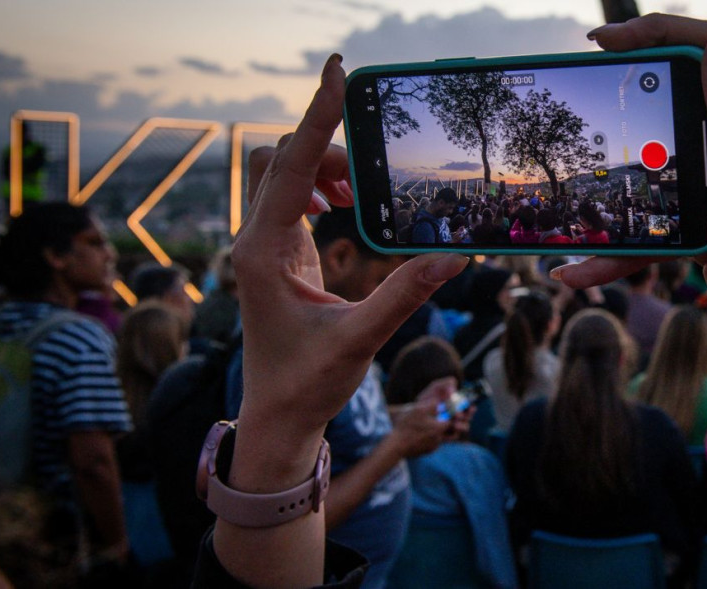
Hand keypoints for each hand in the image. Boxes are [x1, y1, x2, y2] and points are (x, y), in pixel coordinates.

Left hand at [228, 54, 467, 485]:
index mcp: (263, 254)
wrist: (277, 415)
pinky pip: (290, 198)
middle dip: (326, 150)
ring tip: (359, 194)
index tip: (337, 73)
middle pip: (280, 160)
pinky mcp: (274, 254)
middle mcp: (254, 242)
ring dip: (322, 170)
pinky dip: (319, 188)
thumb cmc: (307, 383)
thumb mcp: (359, 339)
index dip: (316, 118)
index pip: (289, 167)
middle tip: (370, 171)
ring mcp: (261, 246)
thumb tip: (452, 256)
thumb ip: (404, 295)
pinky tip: (344, 208)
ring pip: (282, 175)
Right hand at [555, 15, 706, 423]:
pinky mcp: (705, 229)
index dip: (660, 35)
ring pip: (656, 168)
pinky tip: (578, 269)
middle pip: (679, 100)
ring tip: (572, 194)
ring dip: (614, 185)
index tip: (604, 41)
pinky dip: (617, 247)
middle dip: (629, 96)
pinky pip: (651, 224)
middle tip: (586, 84)